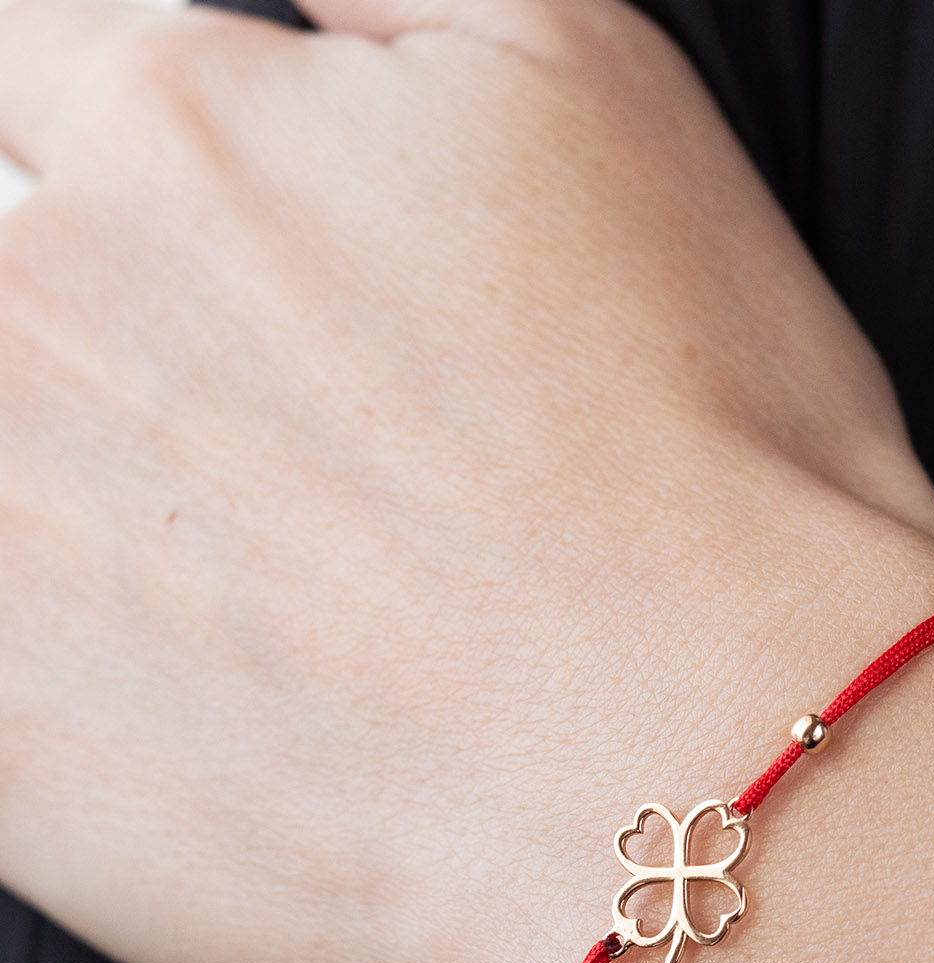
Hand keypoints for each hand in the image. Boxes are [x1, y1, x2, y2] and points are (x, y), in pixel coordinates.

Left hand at [0, 0, 933, 962]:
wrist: (711, 765)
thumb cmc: (709, 451)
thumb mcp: (590, 90)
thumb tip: (278, 8)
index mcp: (178, 135)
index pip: (33, 63)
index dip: (127, 148)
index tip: (216, 247)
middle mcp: (49, 312)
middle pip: (12, 268)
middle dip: (120, 331)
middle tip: (300, 449)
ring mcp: (10, 542)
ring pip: (12, 476)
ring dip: (106, 505)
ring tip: (299, 593)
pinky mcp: (21, 754)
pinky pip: (10, 668)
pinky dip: (86, 668)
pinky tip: (233, 702)